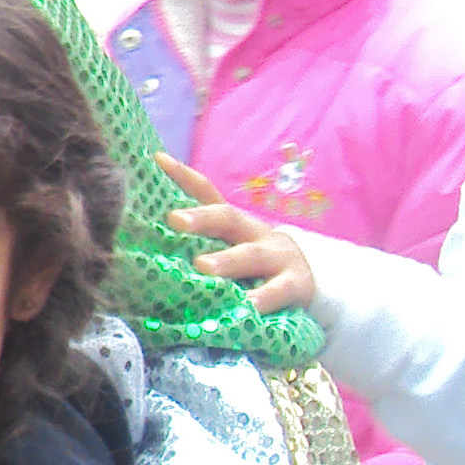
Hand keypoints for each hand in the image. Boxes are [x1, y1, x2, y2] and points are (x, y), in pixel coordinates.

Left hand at [157, 153, 316, 314]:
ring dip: (226, 260)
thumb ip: (201, 245)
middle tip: (174, 220)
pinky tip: (248, 306)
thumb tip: (150, 245)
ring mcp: (277, 257)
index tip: (158, 158)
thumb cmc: (257, 265)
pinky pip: (278, 291)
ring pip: (250, 255)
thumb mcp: (232, 248)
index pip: (207, 193)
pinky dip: (262, 298)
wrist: (314, 280)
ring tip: (202, 266)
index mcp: (235, 223)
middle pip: (227, 218)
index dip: (184, 176)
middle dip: (200, 218)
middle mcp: (254, 233)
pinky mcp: (295, 284)